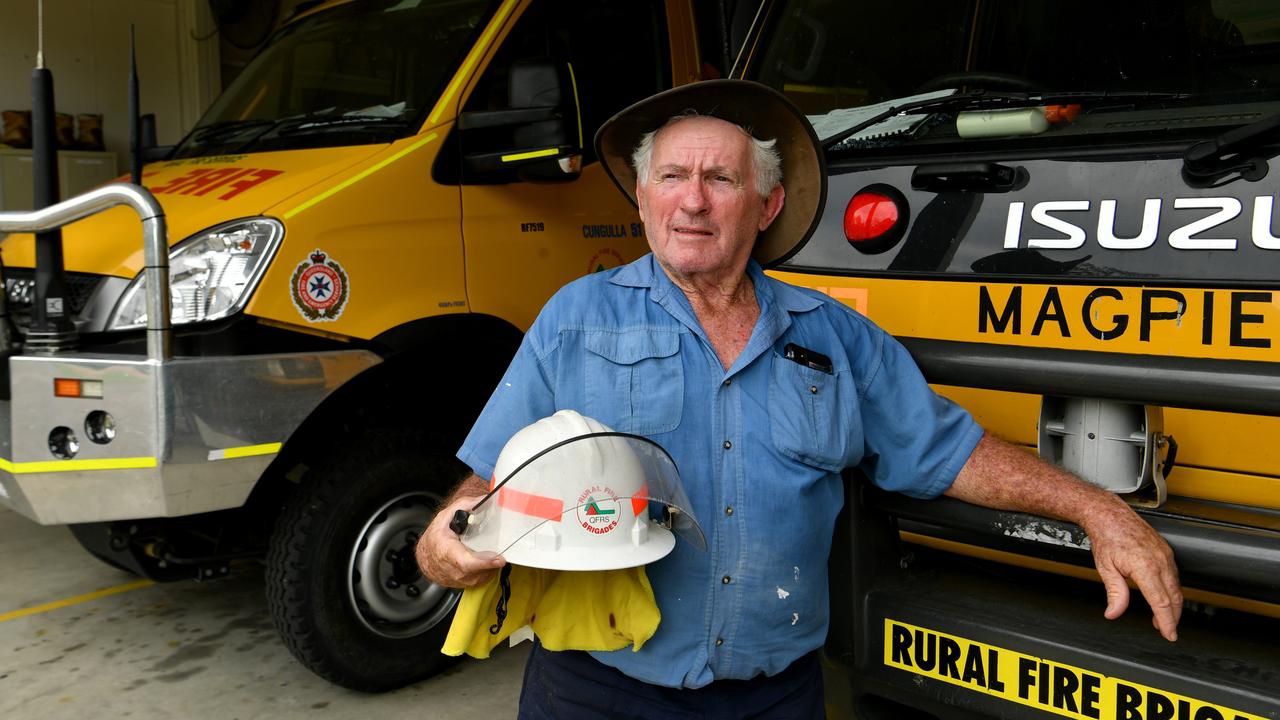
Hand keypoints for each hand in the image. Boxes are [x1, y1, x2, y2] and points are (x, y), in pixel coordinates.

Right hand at [416, 494, 504, 587]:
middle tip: (500, 548)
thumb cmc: (436, 539)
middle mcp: (456, 571)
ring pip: (487, 573)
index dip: (484, 562)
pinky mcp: (471, 584)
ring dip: (492, 562)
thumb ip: (464, 505)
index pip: (467, 562)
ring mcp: (464, 580)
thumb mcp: (445, 517)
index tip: (499, 558)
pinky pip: (487, 575)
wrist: (428, 558)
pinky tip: (484, 557)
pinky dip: (489, 566)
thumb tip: (484, 500)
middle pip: (481, 568)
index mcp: (448, 553)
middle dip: (493, 558)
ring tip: (487, 550)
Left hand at [1084, 502, 1181, 641]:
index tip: (1169, 635)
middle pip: (1173, 597)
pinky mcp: (1166, 551)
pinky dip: (1171, 590)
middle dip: (1172, 617)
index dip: (1166, 621)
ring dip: (1172, 604)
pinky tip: (1164, 597)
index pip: (1161, 602)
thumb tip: (1113, 613)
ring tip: (1162, 618)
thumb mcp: (1105, 568)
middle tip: (1166, 631)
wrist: (1109, 514)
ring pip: (1176, 586)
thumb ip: (1114, 593)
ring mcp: (1165, 554)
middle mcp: (1160, 560)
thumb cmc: (1106, 537)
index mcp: (1145, 566)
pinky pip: (1174, 575)